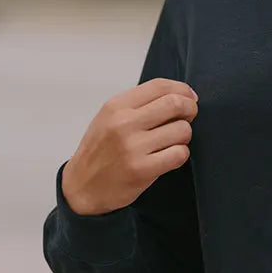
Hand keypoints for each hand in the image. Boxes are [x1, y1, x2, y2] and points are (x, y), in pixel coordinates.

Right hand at [62, 78, 198, 215]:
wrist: (82, 186)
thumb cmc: (100, 151)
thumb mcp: (109, 118)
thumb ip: (139, 105)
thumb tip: (179, 95)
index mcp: (116, 106)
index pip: (159, 86)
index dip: (182, 89)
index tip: (189, 97)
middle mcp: (124, 123)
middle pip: (175, 104)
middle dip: (190, 109)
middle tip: (189, 116)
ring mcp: (133, 147)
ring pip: (181, 130)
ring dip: (184, 135)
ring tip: (172, 141)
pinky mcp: (142, 169)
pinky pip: (179, 154)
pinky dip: (180, 154)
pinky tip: (169, 156)